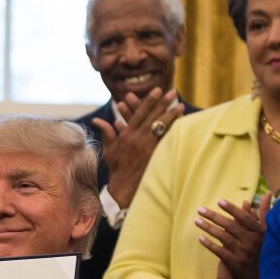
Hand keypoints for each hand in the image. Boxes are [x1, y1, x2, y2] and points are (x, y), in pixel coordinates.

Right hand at [92, 88, 183, 207]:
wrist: (123, 188)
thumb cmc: (117, 169)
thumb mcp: (109, 150)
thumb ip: (107, 132)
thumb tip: (97, 120)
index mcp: (126, 135)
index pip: (139, 113)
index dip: (149, 101)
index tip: (157, 90)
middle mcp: (136, 138)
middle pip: (152, 116)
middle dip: (163, 103)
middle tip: (172, 92)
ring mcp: (146, 147)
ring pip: (160, 126)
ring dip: (171, 114)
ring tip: (180, 105)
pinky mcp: (154, 155)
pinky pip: (165, 139)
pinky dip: (174, 130)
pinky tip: (182, 123)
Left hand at [196, 194, 271, 278]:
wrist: (265, 277)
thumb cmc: (265, 250)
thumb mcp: (266, 232)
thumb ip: (260, 214)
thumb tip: (255, 198)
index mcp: (259, 232)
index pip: (244, 218)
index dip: (232, 209)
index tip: (219, 201)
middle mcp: (251, 241)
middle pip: (230, 226)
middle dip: (214, 216)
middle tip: (200, 209)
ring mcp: (243, 253)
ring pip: (223, 237)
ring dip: (208, 228)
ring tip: (197, 221)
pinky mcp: (235, 264)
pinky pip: (220, 252)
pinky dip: (210, 245)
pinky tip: (200, 238)